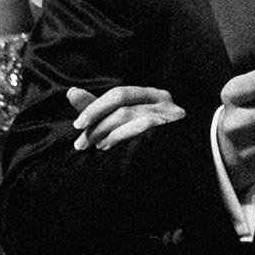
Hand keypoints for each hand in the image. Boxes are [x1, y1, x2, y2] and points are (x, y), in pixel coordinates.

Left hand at [68, 83, 185, 149]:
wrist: (183, 162)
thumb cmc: (151, 140)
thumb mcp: (124, 121)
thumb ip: (99, 108)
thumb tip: (71, 92)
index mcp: (153, 95)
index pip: (118, 94)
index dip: (95, 106)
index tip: (78, 124)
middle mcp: (163, 100)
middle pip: (122, 102)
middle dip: (97, 120)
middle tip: (80, 142)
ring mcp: (170, 115)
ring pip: (128, 115)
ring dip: (106, 131)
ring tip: (95, 146)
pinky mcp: (171, 130)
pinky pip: (140, 128)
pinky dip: (120, 136)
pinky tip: (109, 147)